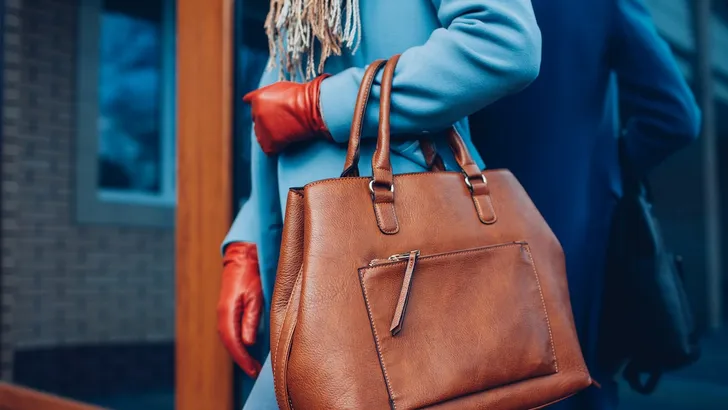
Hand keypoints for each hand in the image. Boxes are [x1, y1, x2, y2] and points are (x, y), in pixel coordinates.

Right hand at [217, 242, 262, 378]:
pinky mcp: (229, 309)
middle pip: (229, 343)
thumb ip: (251, 319)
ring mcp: (224, 312)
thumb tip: (248, 343)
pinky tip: (249, 349)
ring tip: (253, 365)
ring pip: (230, 338)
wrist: (243, 256)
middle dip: (241, 360)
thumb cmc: (252, 273)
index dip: (242, 358)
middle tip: (255, 373)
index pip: (232, 342)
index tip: (252, 371)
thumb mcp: (256, 295)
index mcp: (227, 311)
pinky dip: (239, 343)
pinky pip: (232, 331)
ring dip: (240, 353)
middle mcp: (222, 314)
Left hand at [243, 74, 331, 154]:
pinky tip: (287, 141)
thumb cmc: (301, 96)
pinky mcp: (270, 141)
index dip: (267, 112)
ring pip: (262, 138)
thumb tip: (244, 100)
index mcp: (257, 98)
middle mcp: (257, 113)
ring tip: (287, 132)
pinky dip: (277, 148)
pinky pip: (269, 150)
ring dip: (272, 137)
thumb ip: (261, 94)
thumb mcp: (279, 87)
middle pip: (258, 124)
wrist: (313, 107)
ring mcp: (263, 128)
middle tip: (285, 123)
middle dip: (268, 125)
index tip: (276, 114)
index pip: (254, 109)